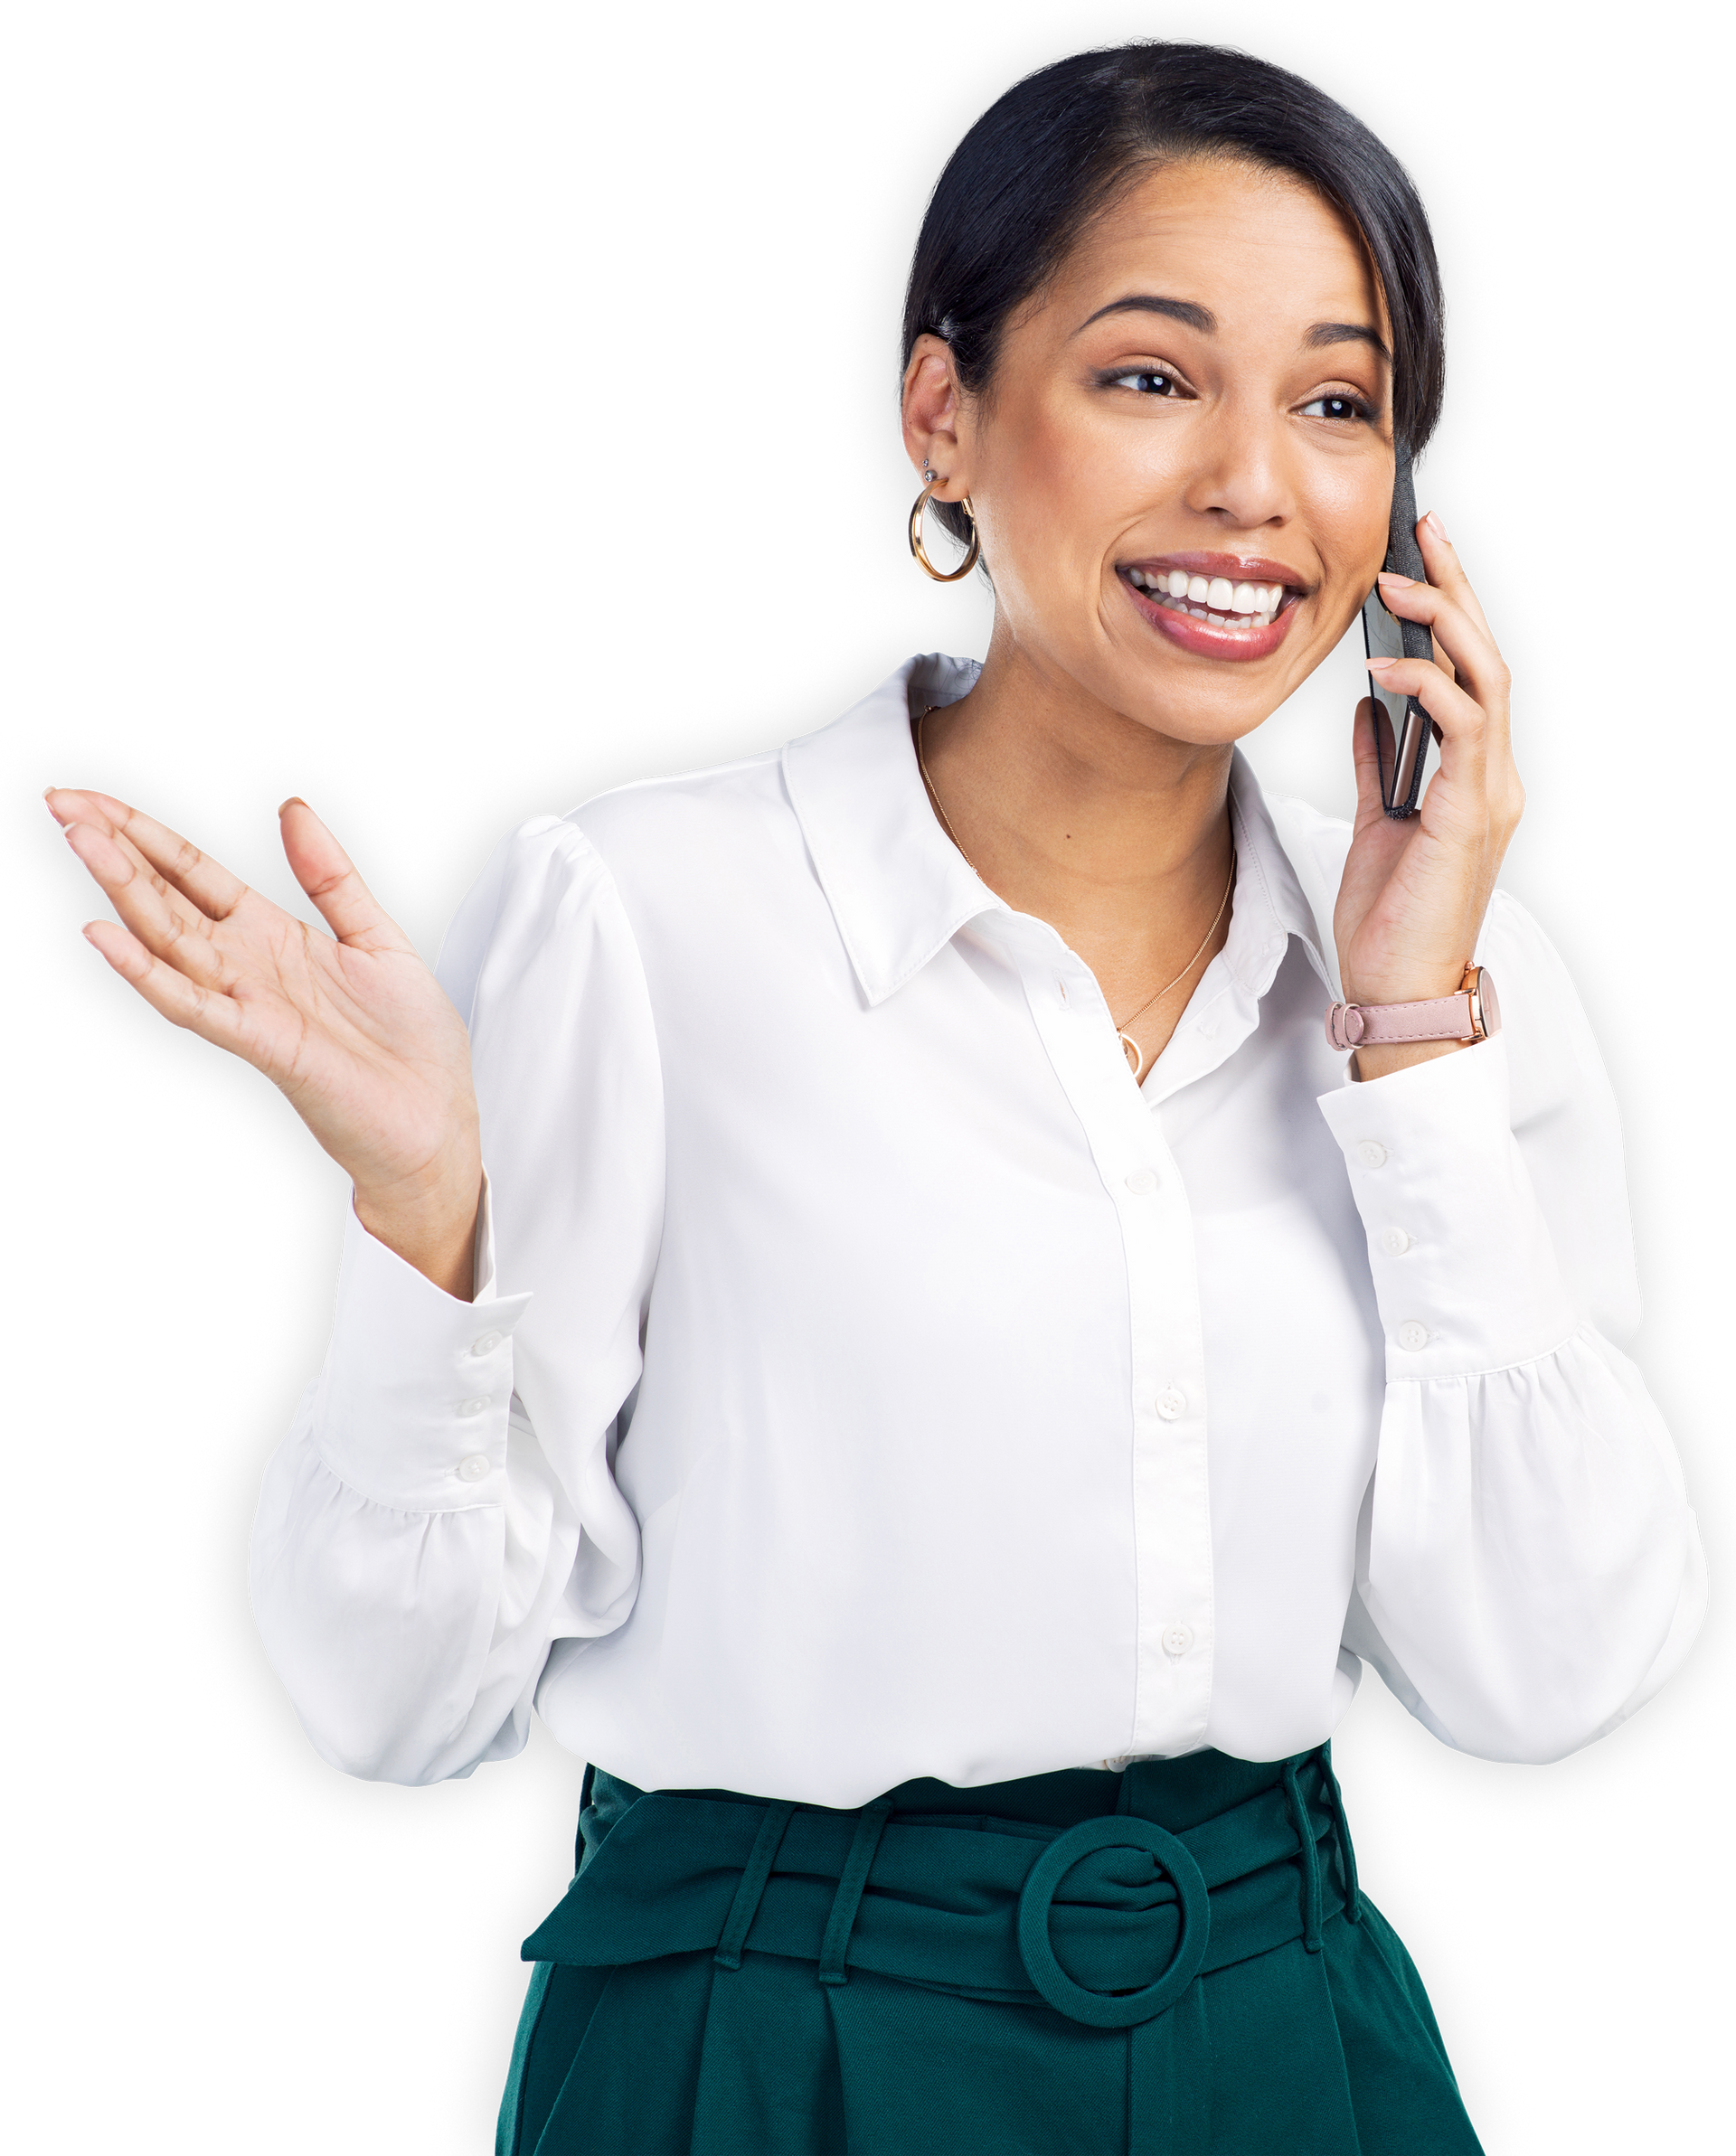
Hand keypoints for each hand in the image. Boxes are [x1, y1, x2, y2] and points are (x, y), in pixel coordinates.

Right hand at [43, 789, 481, 1294]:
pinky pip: (197, 1005)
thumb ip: (330, 874)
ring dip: (123, 892)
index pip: (191, 874)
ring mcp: (250, 1005)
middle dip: (113, 850)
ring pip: (170, 940)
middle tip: (60, 803)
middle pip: (165, 898)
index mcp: (272, 936)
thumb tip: (291, 807)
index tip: (90, 800)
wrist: (437, 1121)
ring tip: (80, 842)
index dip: (143, 834)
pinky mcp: (264, 1044)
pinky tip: (110, 938)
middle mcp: (248, 967)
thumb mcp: (378, 936)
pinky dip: (150, 973)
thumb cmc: (411, 1044)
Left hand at [1331, 510, 1523, 1080]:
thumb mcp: (1376, 822)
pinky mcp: (1472, 812)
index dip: (1448, 609)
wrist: (1396, 988)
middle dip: (1455, 587)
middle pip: (1486, 656)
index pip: (1468, 670)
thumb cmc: (1389, 918)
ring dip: (1441, 623)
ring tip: (1396, 584)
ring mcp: (1490, 790)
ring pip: (1485, 678)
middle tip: (1420, 531)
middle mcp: (1493, 774)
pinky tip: (1381, 665)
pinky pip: (1460, 726)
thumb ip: (1379, 764)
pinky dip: (1423, 685)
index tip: (1416, 553)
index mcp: (1473, 774)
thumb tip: (1366, 707)